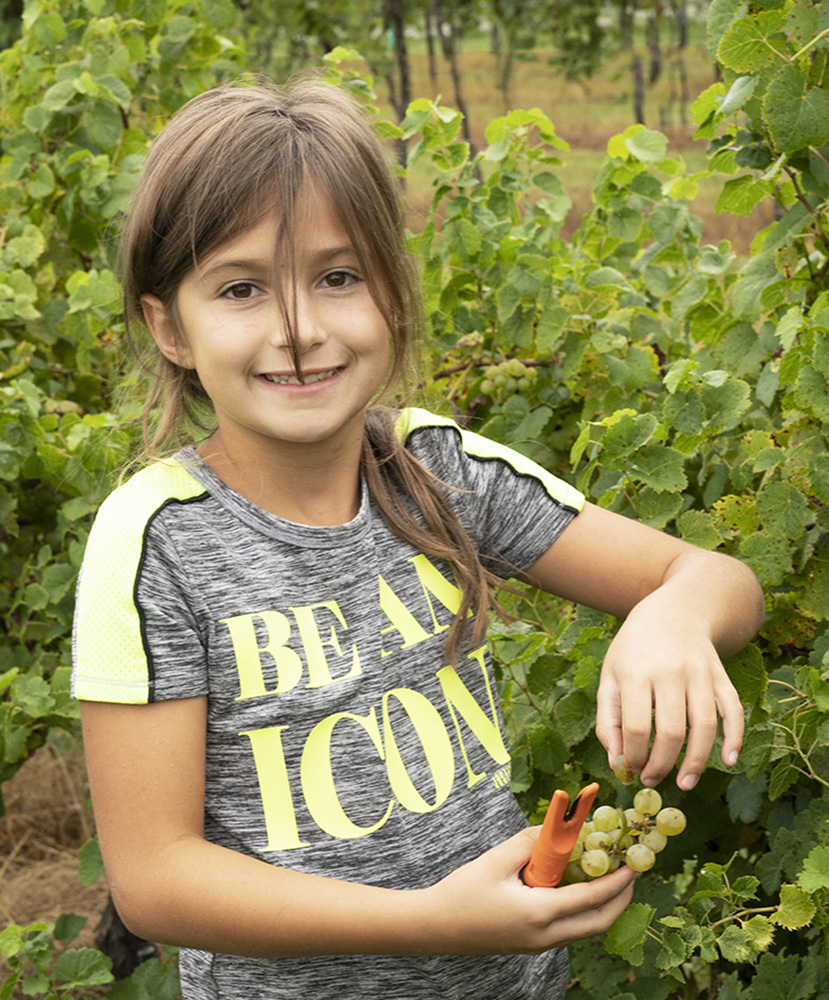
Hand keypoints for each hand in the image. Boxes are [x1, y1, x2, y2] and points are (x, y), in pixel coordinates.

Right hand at [422, 827, 636, 955]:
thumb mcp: (496, 860)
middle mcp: (544, 936)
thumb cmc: (462, 892)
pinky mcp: (529, 943)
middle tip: (629, 874)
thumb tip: (554, 828)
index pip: (590, 899)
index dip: (615, 882)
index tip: (632, 865)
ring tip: (607, 878)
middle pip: (597, 924)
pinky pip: (567, 929)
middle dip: (619, 900)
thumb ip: (529, 843)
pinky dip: (581, 911)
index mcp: (539, 914)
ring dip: (601, 906)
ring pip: (583, 930)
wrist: (435, 926)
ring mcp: (537, 944)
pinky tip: (575, 888)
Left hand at [595, 601, 744, 789]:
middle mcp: (670, 672)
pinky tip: (728, 760)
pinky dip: (735, 737)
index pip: (636, 727)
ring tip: (684, 783)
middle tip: (653, 780)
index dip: (634, 756)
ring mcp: (700, 673)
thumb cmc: (635, 650)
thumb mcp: (610, 676)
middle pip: (671, 732)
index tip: (632, 770)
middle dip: (662, 765)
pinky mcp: (721, 675)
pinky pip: (733, 710)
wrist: (674, 611)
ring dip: (696, 762)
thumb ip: (608, 719)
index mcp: (636, 672)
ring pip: (705, 726)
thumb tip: (618, 762)